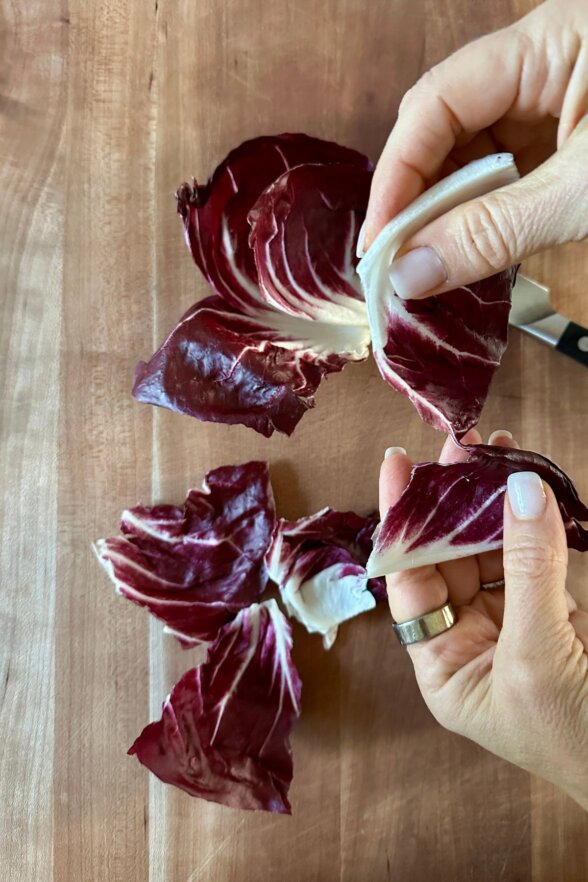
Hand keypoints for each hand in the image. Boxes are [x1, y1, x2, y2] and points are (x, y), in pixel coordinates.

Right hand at [364, 0, 587, 299]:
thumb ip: (496, 231)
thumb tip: (410, 274)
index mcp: (549, 44)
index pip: (439, 102)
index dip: (399, 174)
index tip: (381, 246)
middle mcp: (543, 69)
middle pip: (447, 129)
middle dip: (419, 200)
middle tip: (399, 269)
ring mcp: (557, 108)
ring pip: (474, 159)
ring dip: (449, 217)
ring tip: (431, 271)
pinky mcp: (570, 147)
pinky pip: (508, 179)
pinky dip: (486, 222)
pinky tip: (472, 255)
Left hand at [381, 429, 587, 808]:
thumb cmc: (576, 738)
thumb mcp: (538, 657)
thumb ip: (527, 571)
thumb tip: (520, 491)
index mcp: (443, 666)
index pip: (407, 580)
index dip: (402, 520)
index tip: (398, 463)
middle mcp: (470, 642)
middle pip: (448, 557)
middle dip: (453, 501)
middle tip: (462, 444)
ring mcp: (514, 626)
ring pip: (493, 551)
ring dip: (495, 502)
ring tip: (501, 450)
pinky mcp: (556, 615)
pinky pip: (536, 559)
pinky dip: (535, 523)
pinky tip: (534, 485)